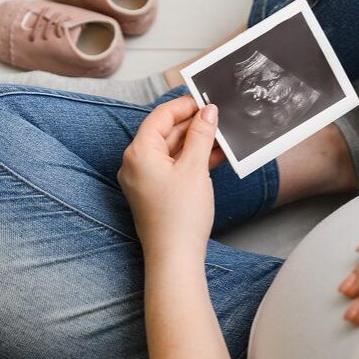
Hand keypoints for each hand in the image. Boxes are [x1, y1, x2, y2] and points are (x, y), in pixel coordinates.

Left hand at [118, 96, 224, 258]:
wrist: (175, 257)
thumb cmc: (180, 215)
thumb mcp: (195, 168)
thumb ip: (201, 135)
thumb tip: (207, 112)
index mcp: (139, 152)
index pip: (160, 116)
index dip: (185, 106)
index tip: (207, 101)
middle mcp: (136, 163)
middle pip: (165, 132)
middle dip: (193, 124)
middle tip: (219, 118)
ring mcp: (144, 179)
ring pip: (172, 150)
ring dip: (196, 142)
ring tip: (222, 136)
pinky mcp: (155, 192)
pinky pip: (174, 167)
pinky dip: (192, 160)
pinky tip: (216, 156)